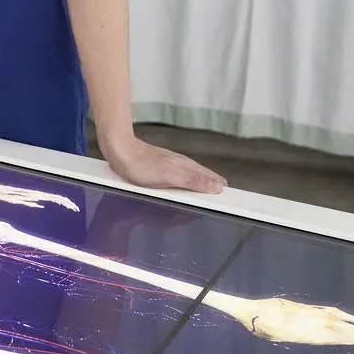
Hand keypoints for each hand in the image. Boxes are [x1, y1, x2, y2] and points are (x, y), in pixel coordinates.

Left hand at [100, 133, 225, 193]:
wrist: (121, 152)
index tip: (231, 200)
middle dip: (215, 187)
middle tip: (224, 198)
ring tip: (210, 194)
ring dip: (203, 186)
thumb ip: (193, 180)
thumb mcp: (170, 176)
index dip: (221, 189)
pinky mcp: (162, 169)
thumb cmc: (142, 165)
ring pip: (193, 177)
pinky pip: (181, 178)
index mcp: (188, 167)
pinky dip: (188, 184)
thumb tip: (217, 186)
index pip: (212, 179)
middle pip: (205, 178)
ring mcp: (173, 166)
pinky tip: (185, 188)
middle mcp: (183, 165)